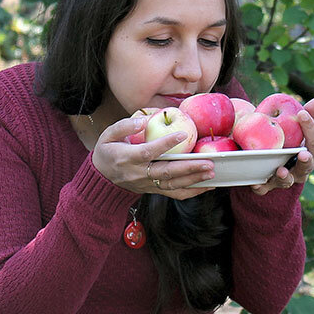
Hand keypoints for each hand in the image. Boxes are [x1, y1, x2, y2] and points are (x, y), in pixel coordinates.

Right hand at [92, 117, 215, 199]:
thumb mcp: (108, 135)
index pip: (148, 152)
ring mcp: (146, 184)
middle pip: (165, 172)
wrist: (101, 177)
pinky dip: (191, 192)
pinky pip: (173, 193)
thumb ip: (125, 126)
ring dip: (193, 180)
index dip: (165, 144)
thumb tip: (145, 120)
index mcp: (127, 157)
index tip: (182, 135)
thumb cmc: (107, 151)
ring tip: (211, 173)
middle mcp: (138, 173)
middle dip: (188, 168)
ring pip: (172, 184)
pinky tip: (205, 186)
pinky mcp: (153, 189)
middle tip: (208, 162)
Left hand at [251, 97, 313, 195]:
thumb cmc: (286, 140)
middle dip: (305, 161)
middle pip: (306, 167)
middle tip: (303, 154)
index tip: (302, 114)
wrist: (266, 160)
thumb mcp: (294, 128)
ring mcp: (285, 179)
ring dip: (285, 176)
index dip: (310, 128)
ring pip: (287, 181)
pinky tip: (256, 184)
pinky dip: (261, 187)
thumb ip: (306, 114)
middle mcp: (300, 169)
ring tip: (280, 170)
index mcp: (310, 154)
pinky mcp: (267, 186)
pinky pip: (265, 189)